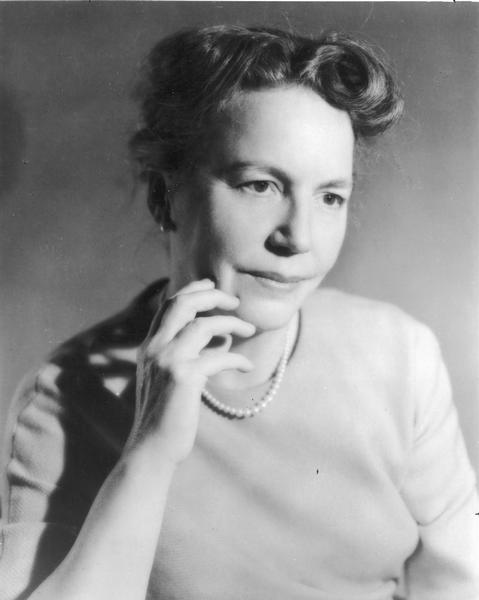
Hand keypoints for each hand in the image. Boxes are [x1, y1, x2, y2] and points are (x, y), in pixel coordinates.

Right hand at [125, 279, 254, 464]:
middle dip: (212, 295)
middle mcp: (155, 348)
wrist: (152, 448)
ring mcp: (168, 361)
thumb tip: (209, 336)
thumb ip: (176, 354)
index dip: (192, 290)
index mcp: (149, 346)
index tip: (211, 286)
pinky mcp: (184, 377)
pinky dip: (238, 358)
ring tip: (249, 329)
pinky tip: (248, 365)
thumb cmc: (164, 415)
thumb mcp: (163, 377)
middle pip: (183, 303)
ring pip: (204, 324)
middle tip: (234, 302)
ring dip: (232, 323)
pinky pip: (219, 357)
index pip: (169, 305)